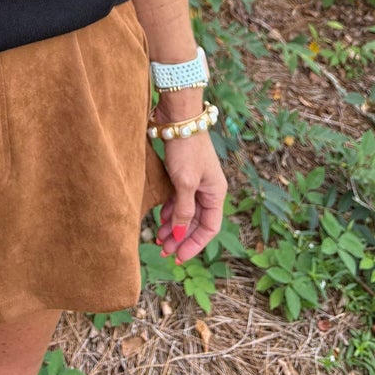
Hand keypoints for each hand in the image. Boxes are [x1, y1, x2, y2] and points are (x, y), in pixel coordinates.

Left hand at [154, 131, 227, 264]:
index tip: (179, 257)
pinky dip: (170, 211)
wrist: (179, 117)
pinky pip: (179, 199)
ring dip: (174, 226)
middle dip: (181, 238)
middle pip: (196, 222)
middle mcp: (208, 189)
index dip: (194, 244)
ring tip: (159, 239)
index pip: (209, 228)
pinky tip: (160, 219)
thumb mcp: (184, 183)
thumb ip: (183, 211)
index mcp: (215, 193)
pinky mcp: (183, 172)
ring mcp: (196, 181)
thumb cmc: (185, 148)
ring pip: (186, 211)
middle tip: (164, 251)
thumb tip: (180, 236)